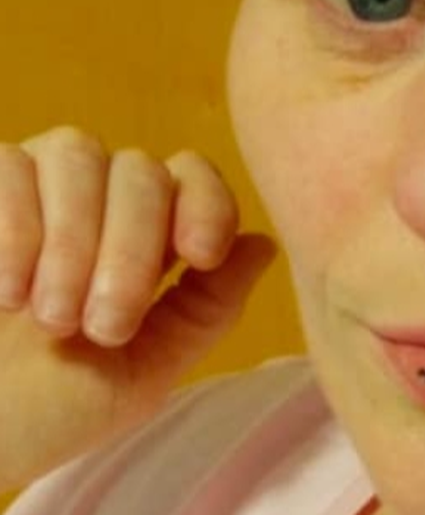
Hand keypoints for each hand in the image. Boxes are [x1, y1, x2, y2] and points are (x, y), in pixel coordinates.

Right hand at [0, 127, 276, 491]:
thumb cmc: (51, 407)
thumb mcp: (145, 371)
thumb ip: (207, 308)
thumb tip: (264, 243)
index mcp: (151, 236)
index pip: (196, 178)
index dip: (208, 203)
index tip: (200, 254)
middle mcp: (100, 198)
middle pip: (143, 171)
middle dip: (130, 249)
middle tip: (102, 327)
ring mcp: (39, 187)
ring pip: (79, 152)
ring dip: (72, 237)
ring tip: (48, 317)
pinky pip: (9, 162)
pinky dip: (15, 226)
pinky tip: (6, 290)